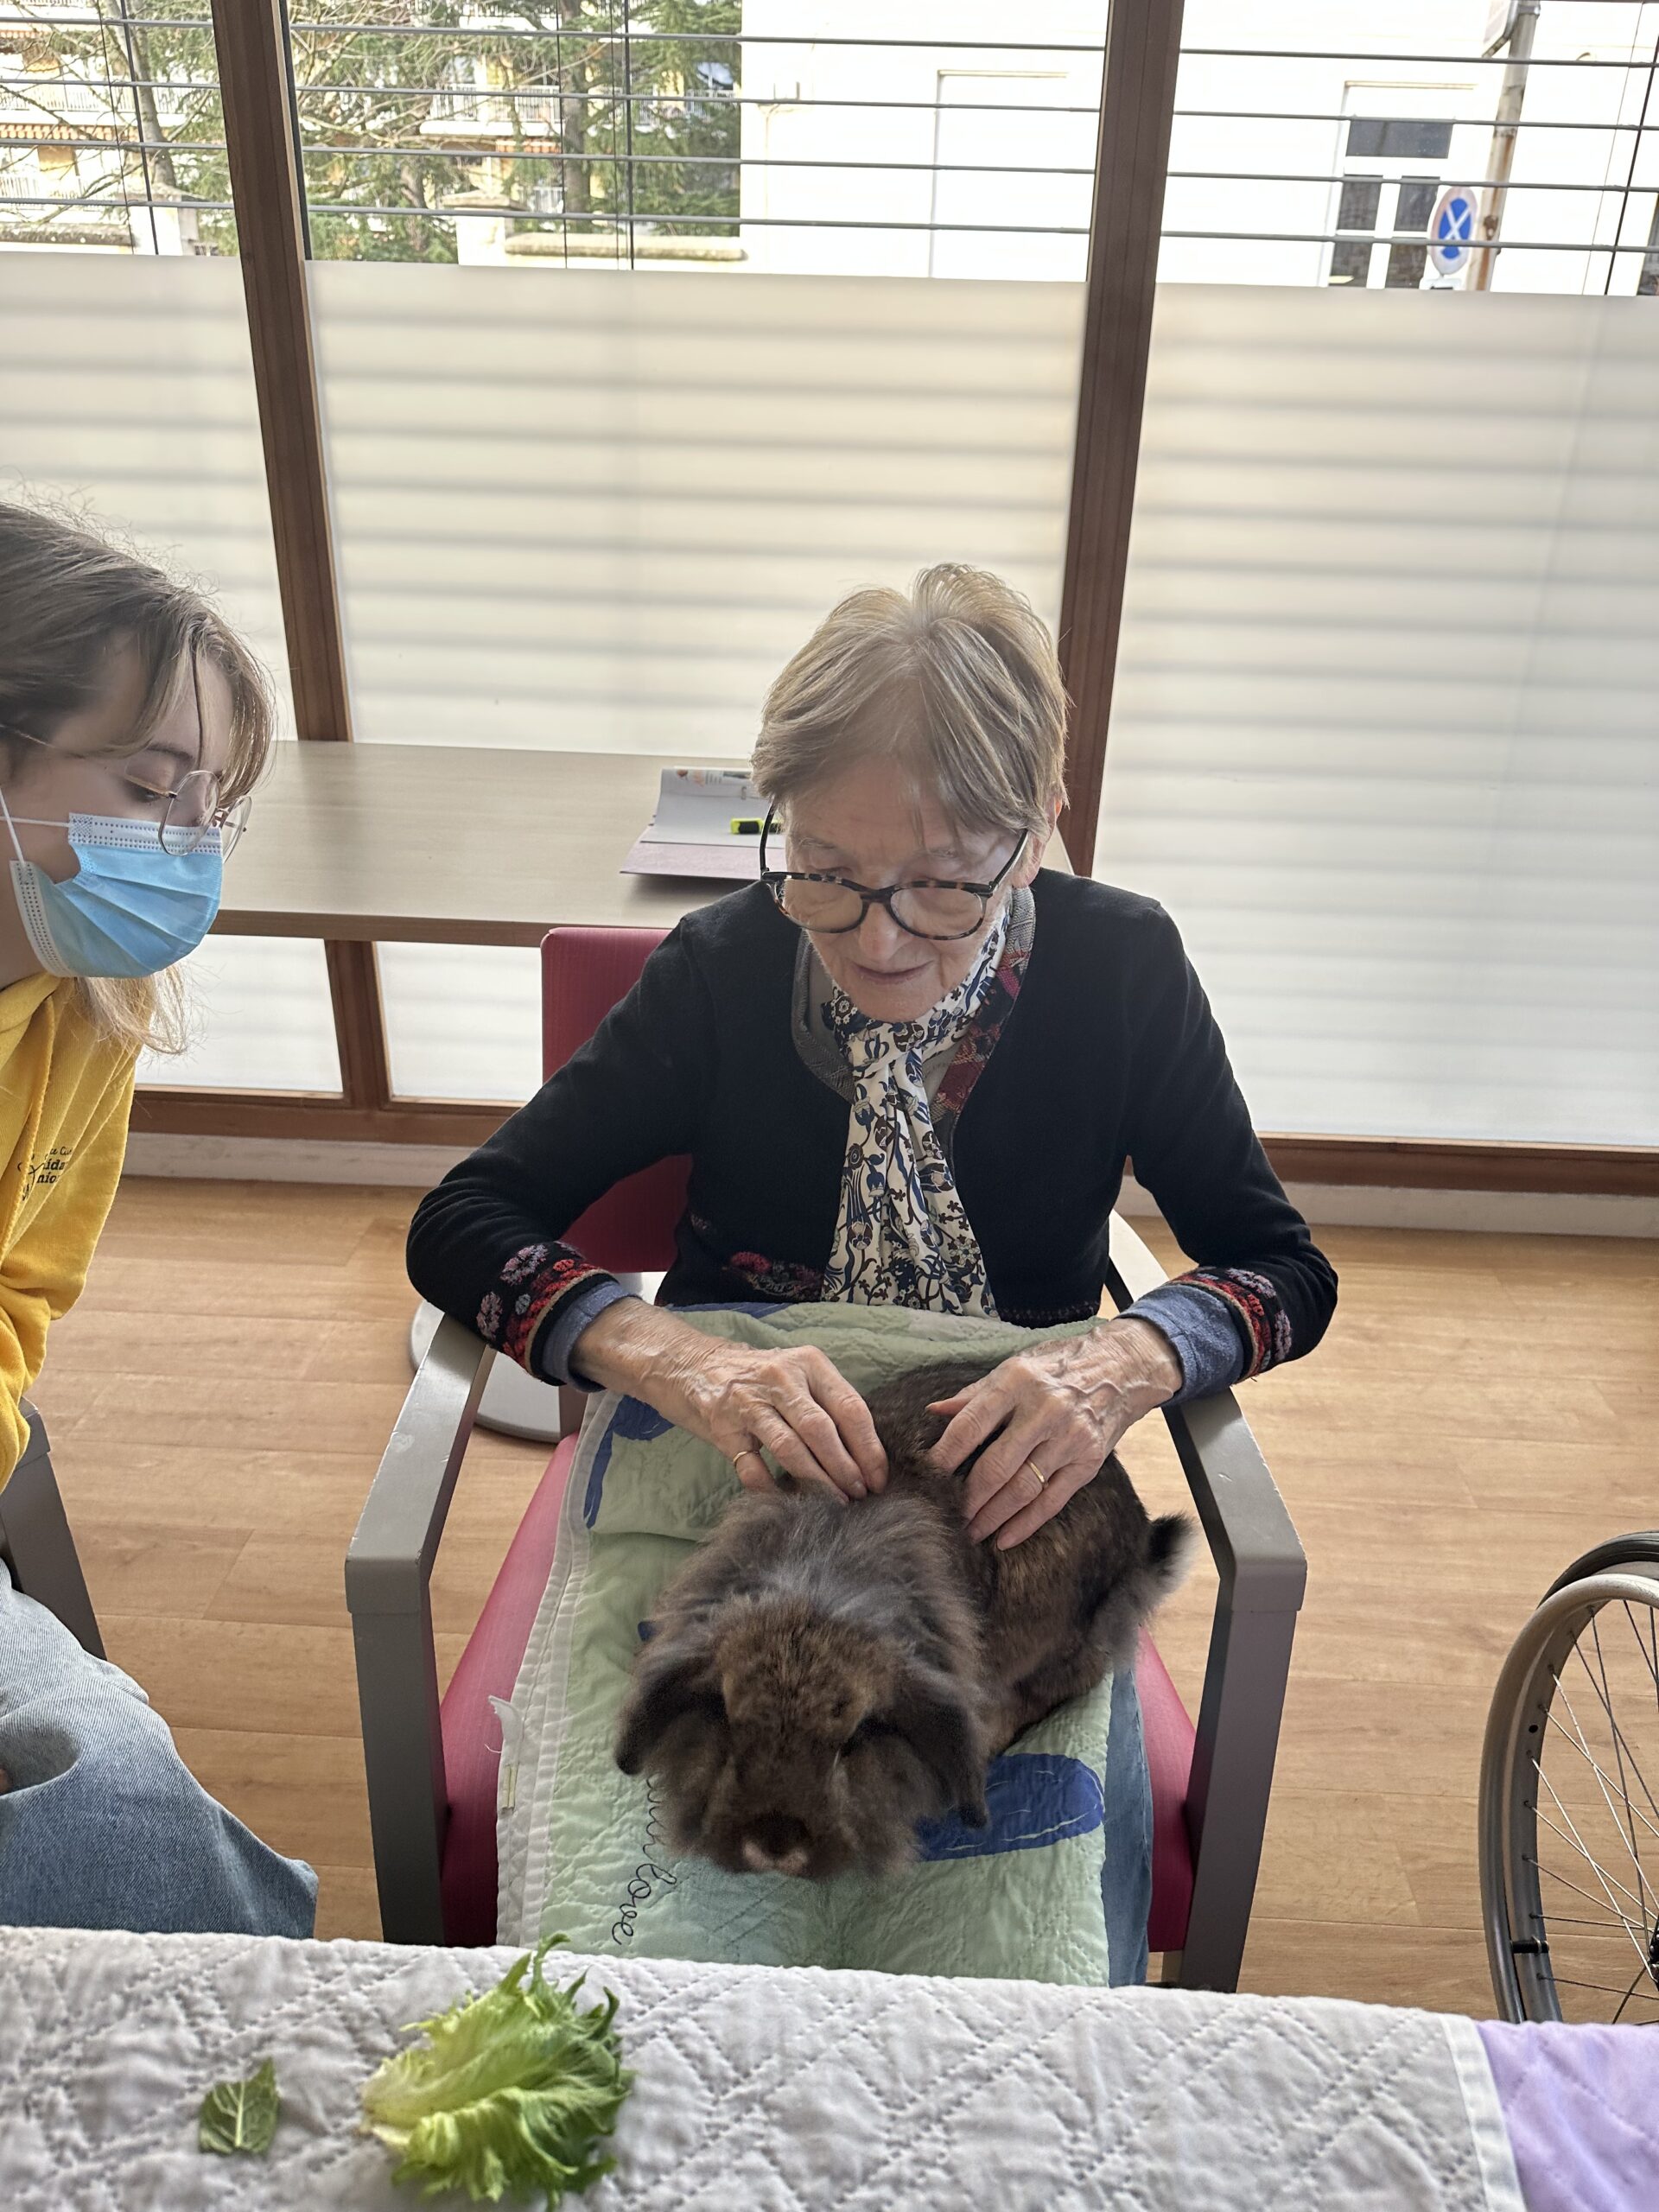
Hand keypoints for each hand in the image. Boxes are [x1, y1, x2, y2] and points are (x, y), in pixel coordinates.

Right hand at [570, 1300, 886, 1502]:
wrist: (688, 1362)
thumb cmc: (754, 1374)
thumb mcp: (794, 1372)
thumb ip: (824, 1402)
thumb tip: (863, 1451)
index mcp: (808, 1363)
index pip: (851, 1408)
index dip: (869, 1447)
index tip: (879, 1478)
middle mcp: (781, 1378)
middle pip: (823, 1430)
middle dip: (846, 1469)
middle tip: (860, 1495)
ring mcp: (749, 1403)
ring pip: (792, 1448)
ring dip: (818, 1482)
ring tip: (835, 1503)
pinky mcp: (722, 1427)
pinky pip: (752, 1467)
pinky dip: (770, 1488)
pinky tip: (784, 1502)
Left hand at [927, 1319, 1181, 1549]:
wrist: (1121, 1367)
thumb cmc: (1059, 1365)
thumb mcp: (1015, 1366)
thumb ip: (975, 1393)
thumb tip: (934, 1411)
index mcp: (1017, 1383)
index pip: (971, 1426)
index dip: (945, 1456)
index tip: (925, 1478)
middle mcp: (1044, 1411)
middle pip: (996, 1466)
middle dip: (966, 1498)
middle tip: (944, 1516)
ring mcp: (1069, 1439)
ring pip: (1022, 1489)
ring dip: (992, 1517)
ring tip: (969, 1532)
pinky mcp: (1088, 1462)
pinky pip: (1052, 1501)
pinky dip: (1026, 1524)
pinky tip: (1004, 1539)